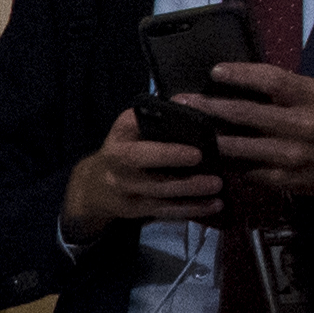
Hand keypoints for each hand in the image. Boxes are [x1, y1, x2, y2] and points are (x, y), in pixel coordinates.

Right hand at [62, 106, 221, 233]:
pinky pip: (163, 212)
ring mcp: (125, 192)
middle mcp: (118, 169)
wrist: (95, 184)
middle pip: (149, 177)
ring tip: (218, 189)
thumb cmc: (125, 146)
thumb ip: (154, 116)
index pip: (138, 149)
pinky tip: (213, 206)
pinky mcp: (134, 210)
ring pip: (159, 197)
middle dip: (181, 177)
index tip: (197, 153)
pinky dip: (189, 210)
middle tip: (212, 175)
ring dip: (190, 194)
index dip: (167, 153)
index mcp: (119, 143)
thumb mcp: (130, 127)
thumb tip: (186, 101)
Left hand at [188, 63, 313, 202]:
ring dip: (208, 138)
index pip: (272, 80)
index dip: (241, 74)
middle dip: (209, 107)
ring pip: (238, 146)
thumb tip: (242, 79)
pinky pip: (244, 168)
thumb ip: (287, 90)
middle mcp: (302, 126)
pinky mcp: (282, 180)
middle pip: (246, 114)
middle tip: (181, 101)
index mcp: (313, 98)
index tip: (214, 71)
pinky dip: (224, 161)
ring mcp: (290, 156)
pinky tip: (205, 154)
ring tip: (183, 129)